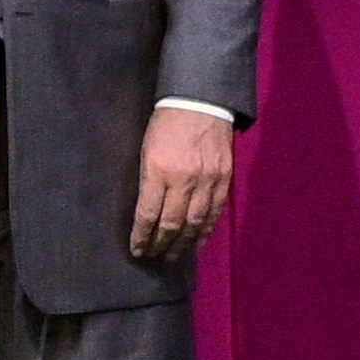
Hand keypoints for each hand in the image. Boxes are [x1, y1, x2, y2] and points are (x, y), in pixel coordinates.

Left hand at [131, 102, 235, 267]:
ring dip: (183, 244)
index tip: (136, 250)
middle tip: (154, 258)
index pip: (147, 214)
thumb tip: (147, 212)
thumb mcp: (146, 149)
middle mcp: (183, 179)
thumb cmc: (166, 123)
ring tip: (173, 257)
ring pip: (194, 222)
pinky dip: (205, 230)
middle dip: (160, 245)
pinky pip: (213, 211)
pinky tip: (197, 242)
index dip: (141, 236)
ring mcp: (206, 180)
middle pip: (171, 223)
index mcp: (158, 170)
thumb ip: (147, 180)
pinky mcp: (223, 178)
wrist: (201, 101)